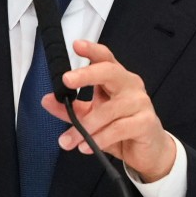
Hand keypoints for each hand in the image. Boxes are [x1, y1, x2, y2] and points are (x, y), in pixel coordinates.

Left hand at [42, 39, 174, 182]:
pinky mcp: (146, 122)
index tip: (76, 45)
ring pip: (108, 110)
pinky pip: (118, 128)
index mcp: (117, 79)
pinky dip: (99, 138)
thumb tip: (46, 100)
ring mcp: (140, 102)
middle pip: (110, 72)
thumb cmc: (121, 128)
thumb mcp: (91, 117)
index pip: (105, 58)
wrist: (149, 151)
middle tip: (66, 80)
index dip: (92, 50)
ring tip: (68, 140)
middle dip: (87, 74)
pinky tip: (86, 147)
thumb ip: (70, 109)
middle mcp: (130, 85)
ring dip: (85, 127)